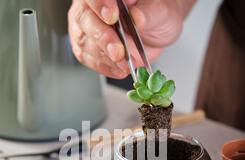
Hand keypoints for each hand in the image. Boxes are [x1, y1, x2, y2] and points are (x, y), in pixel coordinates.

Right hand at [68, 0, 194, 78]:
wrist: (155, 32)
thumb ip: (148, 14)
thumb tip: (136, 17)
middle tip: (118, 51)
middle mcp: (90, 8)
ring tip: (124, 64)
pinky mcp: (86, 49)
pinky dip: (105, 67)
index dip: (100, 4)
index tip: (112, 16)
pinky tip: (119, 69)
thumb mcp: (160, 11)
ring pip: (84, 42)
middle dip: (103, 38)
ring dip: (105, 57)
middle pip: (84, 20)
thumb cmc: (155, 15)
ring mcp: (86, 28)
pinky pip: (89, 59)